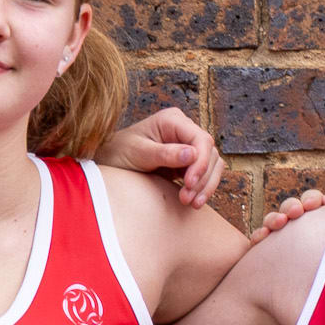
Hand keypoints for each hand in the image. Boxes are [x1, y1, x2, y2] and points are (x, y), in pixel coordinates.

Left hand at [102, 106, 223, 206]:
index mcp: (172, 120)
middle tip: (187, 199)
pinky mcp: (188, 162)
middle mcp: (184, 130)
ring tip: (191, 203)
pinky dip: (203, 188)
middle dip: (203, 178)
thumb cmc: (120, 152)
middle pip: (210, 153)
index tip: (189, 183)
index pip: (201, 139)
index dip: (201, 162)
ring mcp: (188, 145)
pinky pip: (206, 174)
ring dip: (206, 186)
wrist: (111, 161)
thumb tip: (192, 154)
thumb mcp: (138, 153)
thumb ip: (164, 153)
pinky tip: (193, 201)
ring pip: (213, 165)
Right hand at [252, 184, 324, 240]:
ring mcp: (282, 238)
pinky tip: (263, 236)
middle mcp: (299, 226)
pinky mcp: (268, 253)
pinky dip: (258, 235)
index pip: (311, 200)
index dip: (311, 198)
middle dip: (291, 206)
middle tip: (297, 212)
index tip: (313, 205)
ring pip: (272, 221)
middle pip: (289, 207)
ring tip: (281, 223)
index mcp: (318, 218)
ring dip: (274, 218)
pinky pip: (258, 240)